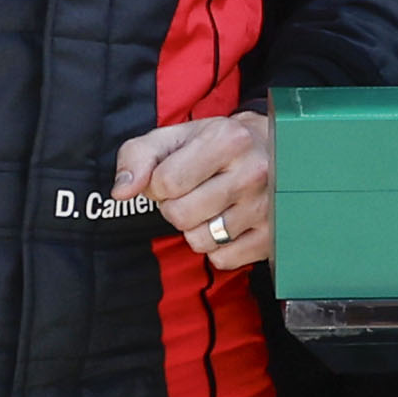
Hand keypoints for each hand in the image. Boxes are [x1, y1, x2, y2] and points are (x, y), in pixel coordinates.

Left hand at [115, 110, 277, 269]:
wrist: (276, 149)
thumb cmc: (218, 143)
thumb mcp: (175, 136)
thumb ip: (138, 156)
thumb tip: (121, 192)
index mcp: (227, 139)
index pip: (165, 183)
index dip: (158, 184)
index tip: (175, 175)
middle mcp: (253, 172)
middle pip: (180, 215)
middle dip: (175, 207)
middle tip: (194, 191)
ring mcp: (267, 207)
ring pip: (200, 240)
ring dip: (196, 228)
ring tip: (212, 206)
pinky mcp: (272, 236)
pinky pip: (222, 259)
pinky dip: (218, 247)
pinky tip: (229, 223)